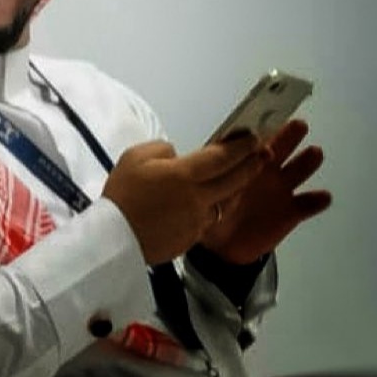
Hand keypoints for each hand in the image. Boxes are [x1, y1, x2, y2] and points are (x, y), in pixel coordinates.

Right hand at [102, 133, 265, 265]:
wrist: (113, 239)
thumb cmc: (122, 195)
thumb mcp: (135, 157)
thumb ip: (162, 150)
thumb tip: (178, 156)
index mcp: (185, 175)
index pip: (223, 157)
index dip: (241, 146)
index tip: (254, 137)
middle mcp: (198, 198)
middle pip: (235, 179)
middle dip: (251, 164)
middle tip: (263, 153)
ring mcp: (198, 220)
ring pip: (227, 201)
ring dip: (239, 187)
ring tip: (244, 177)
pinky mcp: (192, 237)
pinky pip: (210, 219)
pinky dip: (216, 207)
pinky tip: (214, 201)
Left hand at [200, 119, 330, 264]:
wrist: (222, 246)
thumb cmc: (212, 208)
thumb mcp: (202, 190)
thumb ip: (201, 175)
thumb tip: (179, 156)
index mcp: (245, 159)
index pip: (255, 139)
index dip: (260, 129)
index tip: (267, 116)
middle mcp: (267, 167)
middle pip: (283, 146)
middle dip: (290, 135)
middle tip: (298, 125)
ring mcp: (282, 188)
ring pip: (300, 169)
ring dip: (307, 161)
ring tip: (314, 153)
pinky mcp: (291, 211)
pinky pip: (307, 204)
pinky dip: (316, 200)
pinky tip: (321, 196)